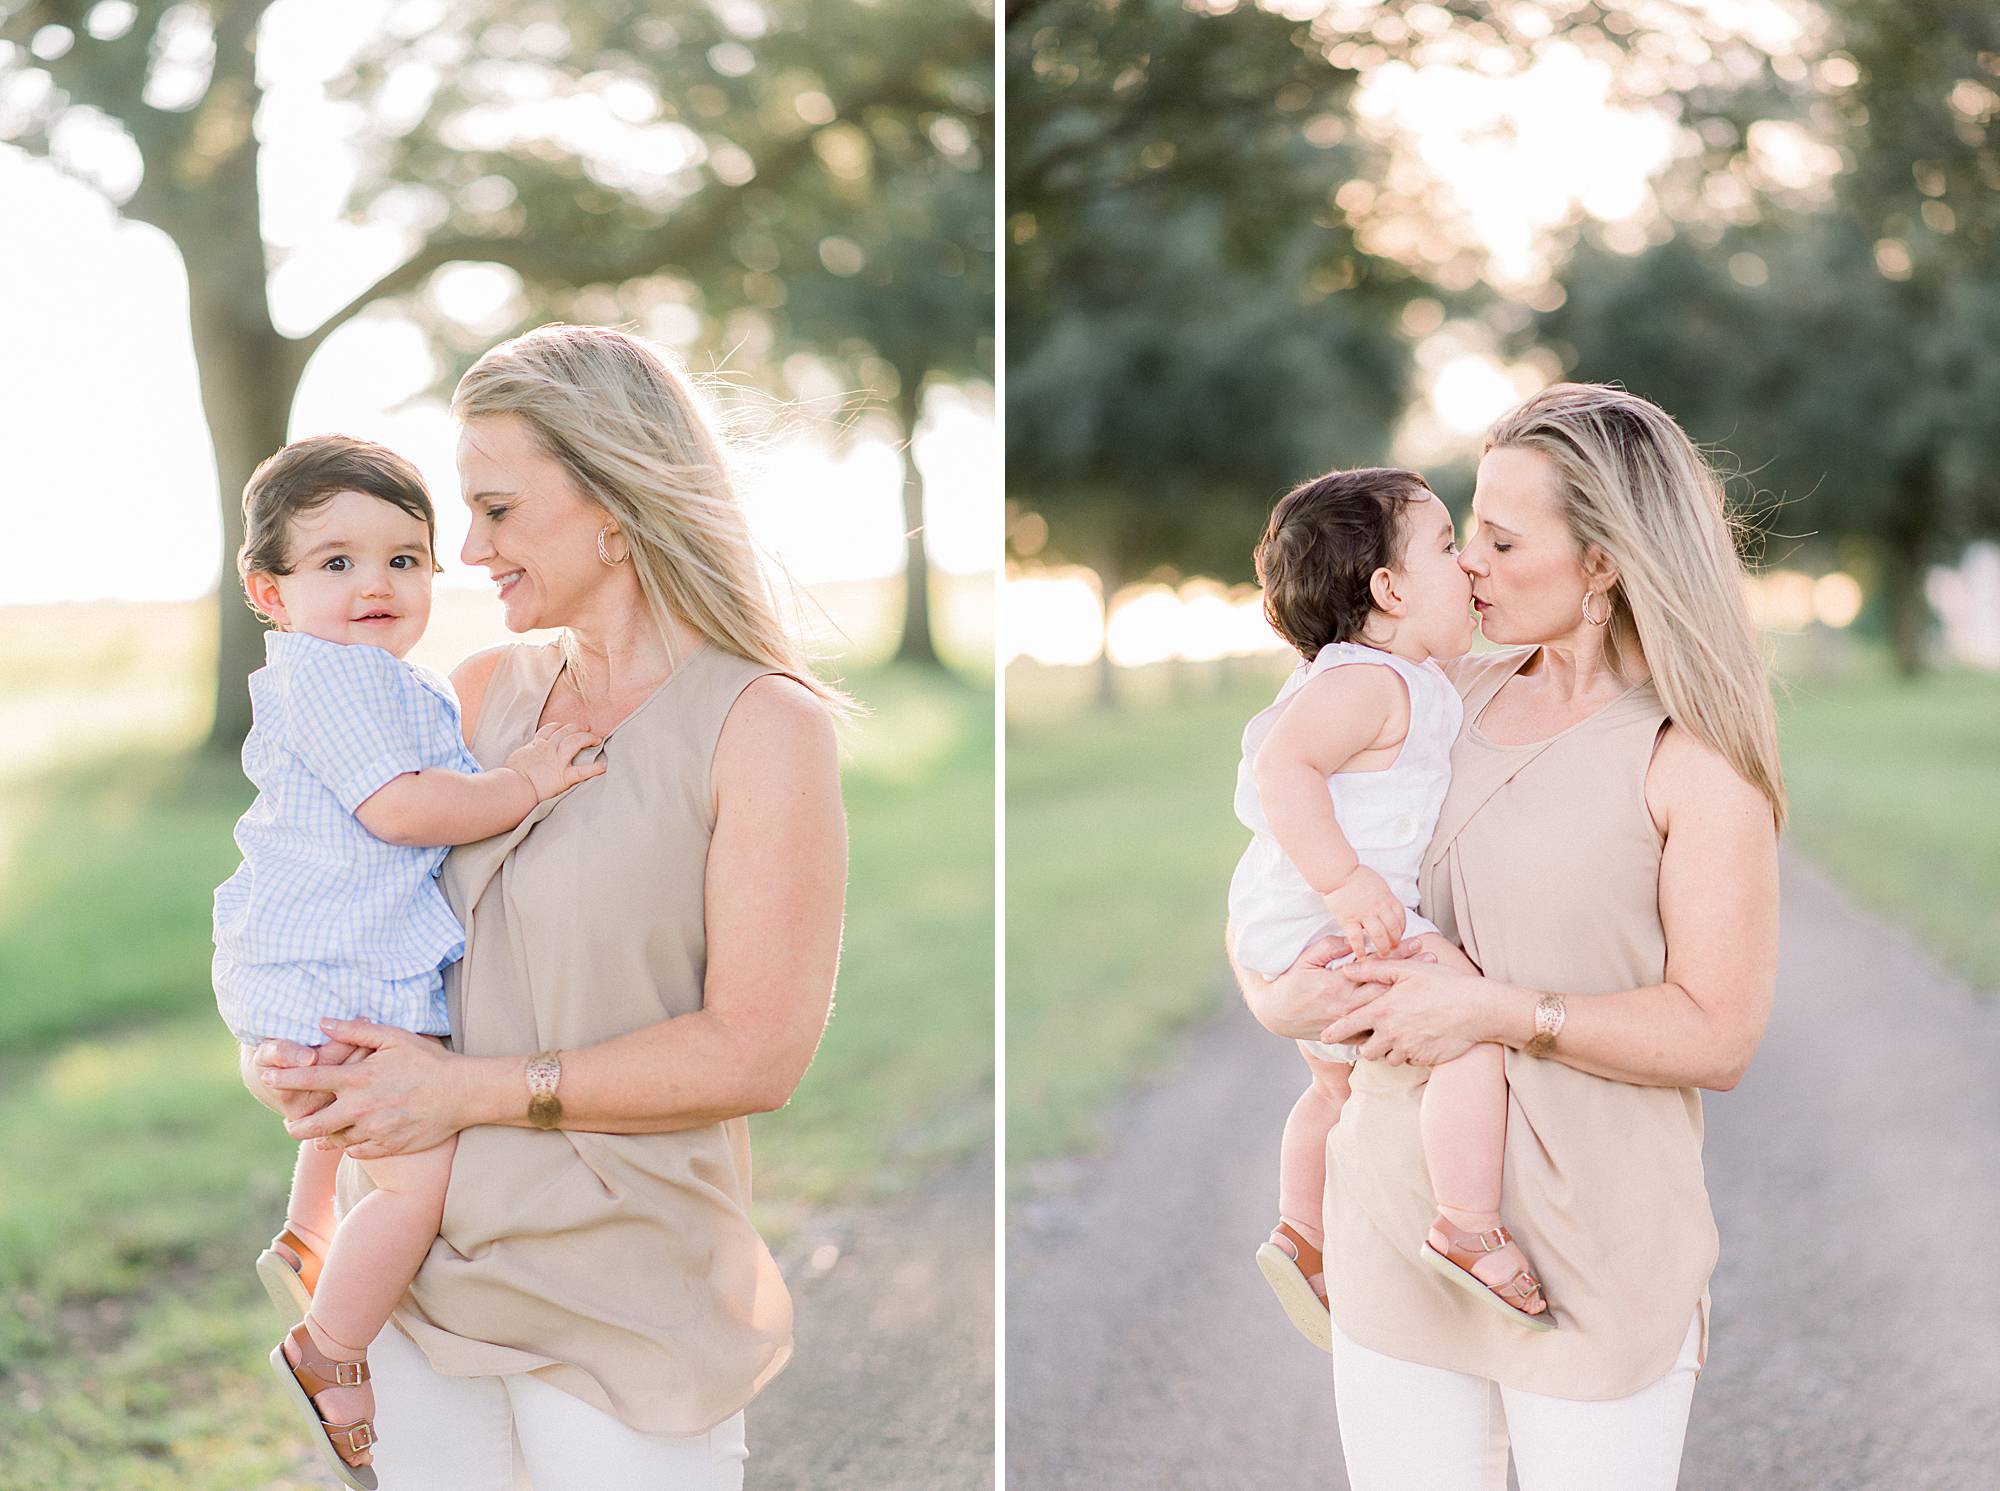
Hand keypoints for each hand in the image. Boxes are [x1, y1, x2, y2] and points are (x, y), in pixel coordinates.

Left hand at [260, 1019, 466, 1158]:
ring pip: (332, 1140)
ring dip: (321, 1137)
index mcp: (357, 1079)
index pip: (308, 1079)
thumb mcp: (395, 1038)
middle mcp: (359, 1108)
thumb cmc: (429, 1061)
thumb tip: (323, 1022)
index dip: (282, 1077)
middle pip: (310, 1123)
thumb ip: (356, 1031)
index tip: (266, 1077)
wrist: (462, 1093)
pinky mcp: (386, 1147)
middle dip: (294, 1124)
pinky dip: (348, 1146)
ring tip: (315, 1134)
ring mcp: (372, 1130)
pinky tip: (348, 1141)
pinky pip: (356, 1152)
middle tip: (291, 1122)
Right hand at [504, 721, 605, 800]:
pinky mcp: (563, 777)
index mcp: (536, 746)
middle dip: (577, 728)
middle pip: (566, 731)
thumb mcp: (516, 759)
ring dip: (587, 738)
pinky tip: (603, 767)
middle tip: (586, 728)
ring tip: (596, 739)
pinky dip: (594, 769)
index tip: (566, 727)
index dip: (560, 727)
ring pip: (575, 742)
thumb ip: (525, 755)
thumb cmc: (509, 776)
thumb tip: (523, 757)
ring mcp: (557, 762)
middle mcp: (549, 750)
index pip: (550, 730)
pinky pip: (582, 771)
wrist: (512, 787)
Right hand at [1240, 932, 1429, 1041]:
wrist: (1278, 1015)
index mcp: (1335, 985)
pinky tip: (1412, 1015)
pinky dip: (1395, 1022)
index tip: (1417, 943)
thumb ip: (1329, 948)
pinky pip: (1377, 1031)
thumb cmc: (1291, 983)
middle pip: (1386, 988)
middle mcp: (1345, 1006)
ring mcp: (1349, 1023)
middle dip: (1410, 973)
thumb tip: (1353, 939)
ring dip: (1407, 996)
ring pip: (1385, 1010)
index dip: (1397, 954)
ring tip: (1429, 985)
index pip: (1374, 967)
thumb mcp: (1306, 959)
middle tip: (1433, 960)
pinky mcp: (1348, 1035)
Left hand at [1317, 957, 1494, 1067]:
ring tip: (1404, 1032)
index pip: (1347, 1026)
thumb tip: (1346, 970)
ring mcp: (1407, 1049)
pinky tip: (1420, 1037)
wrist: (1476, 1009)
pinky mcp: (1423, 1060)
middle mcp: (1391, 1034)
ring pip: (1387, 1058)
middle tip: (1378, 1032)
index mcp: (1382, 1010)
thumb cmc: (1442, 984)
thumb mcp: (1407, 970)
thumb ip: (1374, 970)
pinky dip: (1409, 1053)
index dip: (1333, 1032)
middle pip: (1365, 1050)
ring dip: (1390, 1049)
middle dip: (1367, 1044)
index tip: (1324, 1037)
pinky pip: (1408, 1061)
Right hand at [1321, 865, 1406, 961]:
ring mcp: (1363, 914)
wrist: (1337, 872)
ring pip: (1379, 935)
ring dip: (1382, 948)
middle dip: (1395, 942)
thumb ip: (1384, 897)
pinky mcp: (1348, 919)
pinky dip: (1360, 949)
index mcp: (1387, 897)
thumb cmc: (1355, 876)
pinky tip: (1361, 955)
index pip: (1401, 917)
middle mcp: (1378, 907)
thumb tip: (1388, 907)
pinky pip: (1356, 938)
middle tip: (1393, 949)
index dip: (1402, 929)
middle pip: (1393, 929)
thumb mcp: (1378, 883)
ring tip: (1382, 955)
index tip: (1399, 935)